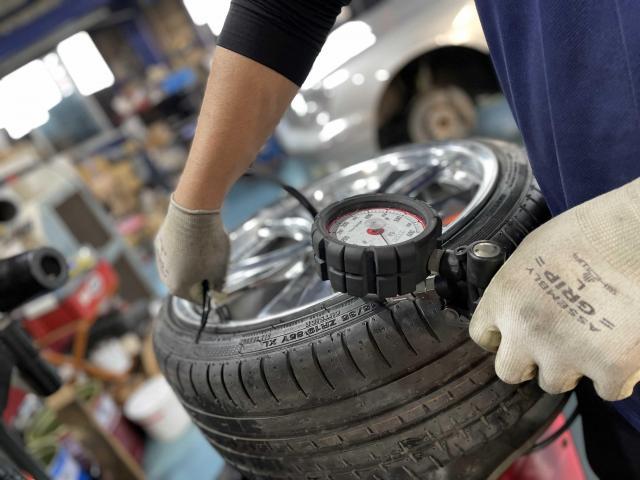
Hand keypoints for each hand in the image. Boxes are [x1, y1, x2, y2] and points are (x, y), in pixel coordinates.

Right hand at [154, 197, 229, 300]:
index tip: (221, 283)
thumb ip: (218, 283)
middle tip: (216, 264)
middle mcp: (165, 276)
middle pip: (187, 283)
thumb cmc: (209, 244)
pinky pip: (175, 252)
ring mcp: (160, 258)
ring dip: (192, 263)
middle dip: (201, 277)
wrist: (193, 213)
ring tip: (206, 250)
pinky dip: (185, 249)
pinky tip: (195, 240)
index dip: (212, 292)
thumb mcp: (220, 268)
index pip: (197, 298)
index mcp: (178, 288)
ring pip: (180, 266)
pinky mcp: (159, 242)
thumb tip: (217, 290)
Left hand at [470, 178, 639, 400]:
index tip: (514, 334)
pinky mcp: (609, 368)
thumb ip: (517, 290)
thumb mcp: (531, 253)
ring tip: (591, 335)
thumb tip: (517, 308)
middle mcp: (526, 332)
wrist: (635, 236)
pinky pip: (607, 389)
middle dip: (528, 361)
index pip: (483, 336)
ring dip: (570, 366)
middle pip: (509, 371)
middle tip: (552, 344)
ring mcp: (565, 354)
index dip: (501, 336)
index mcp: (505, 299)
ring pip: (555, 383)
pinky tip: (622, 347)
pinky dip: (615, 375)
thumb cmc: (588, 232)